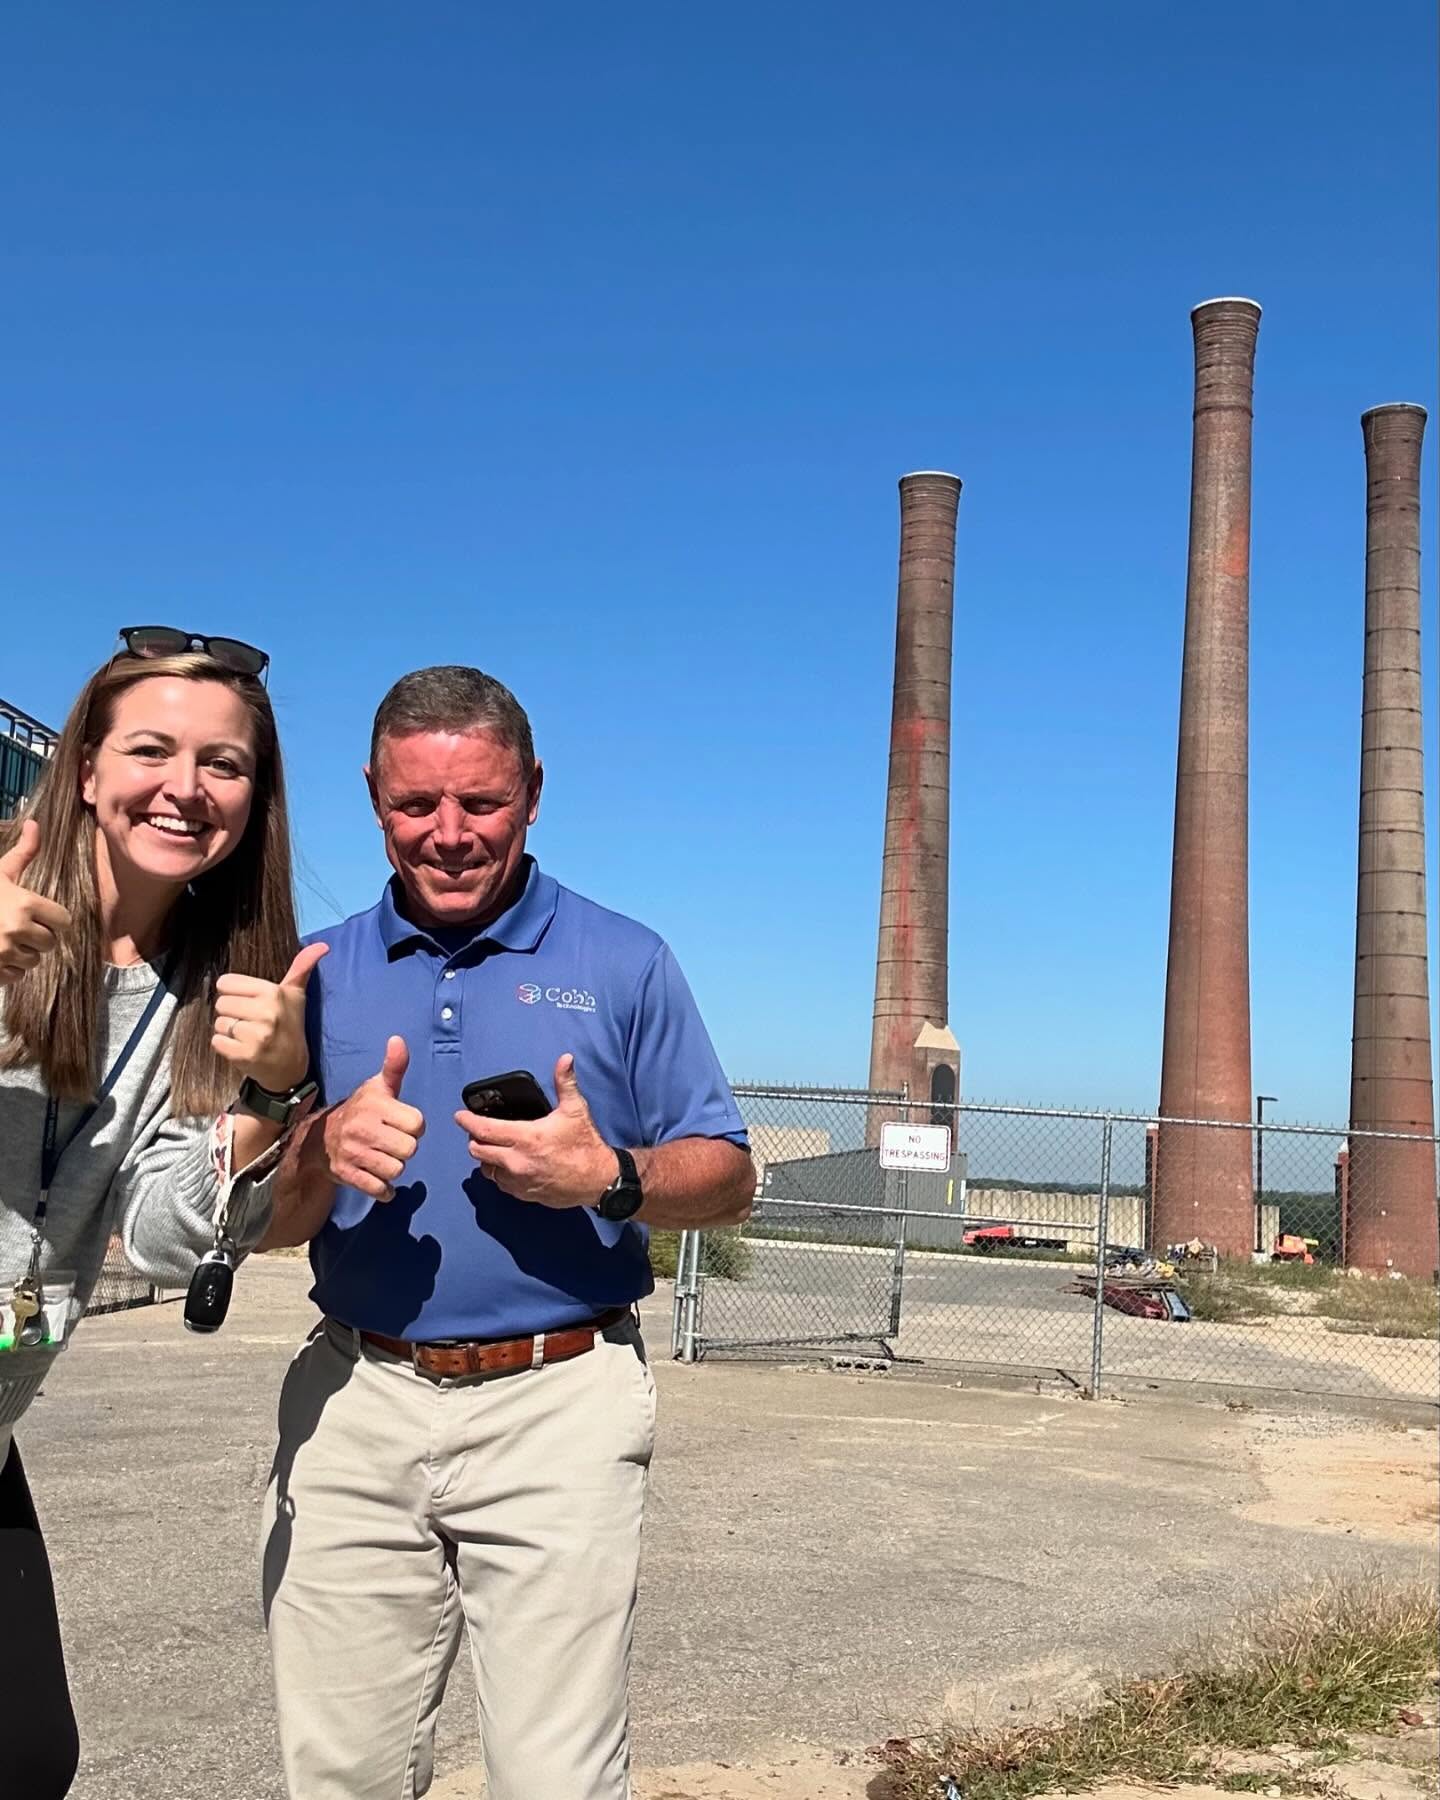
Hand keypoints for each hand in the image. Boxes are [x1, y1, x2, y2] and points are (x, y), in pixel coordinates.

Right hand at [0, 821, 72, 986]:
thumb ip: (23, 853)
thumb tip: (36, 824)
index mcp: (24, 904)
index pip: (63, 921)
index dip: (53, 918)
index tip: (40, 915)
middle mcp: (17, 930)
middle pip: (50, 943)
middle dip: (37, 936)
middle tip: (18, 926)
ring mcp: (4, 954)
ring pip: (34, 961)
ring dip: (23, 953)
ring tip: (4, 939)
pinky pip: (17, 976)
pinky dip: (9, 968)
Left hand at [213, 943, 328, 1090]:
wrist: (292, 1067)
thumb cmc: (289, 1025)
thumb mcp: (296, 995)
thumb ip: (301, 967)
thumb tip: (322, 945)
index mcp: (274, 992)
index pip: (226, 983)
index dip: (235, 993)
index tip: (251, 1003)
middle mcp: (266, 1012)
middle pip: (221, 1003)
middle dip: (233, 1013)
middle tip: (252, 1022)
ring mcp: (256, 1035)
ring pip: (219, 1023)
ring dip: (229, 1031)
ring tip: (248, 1036)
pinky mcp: (244, 1055)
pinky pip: (217, 1042)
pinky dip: (225, 1046)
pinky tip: (243, 1048)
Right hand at [321, 1036, 424, 1200]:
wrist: (319, 1138)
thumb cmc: (359, 1110)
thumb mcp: (377, 1087)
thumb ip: (394, 1066)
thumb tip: (398, 1039)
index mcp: (375, 1105)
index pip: (417, 1124)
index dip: (414, 1126)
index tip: (402, 1124)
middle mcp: (363, 1128)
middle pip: (410, 1149)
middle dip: (405, 1148)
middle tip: (392, 1142)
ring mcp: (354, 1153)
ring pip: (397, 1170)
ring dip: (395, 1168)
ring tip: (383, 1157)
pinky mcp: (347, 1175)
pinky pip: (380, 1189)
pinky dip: (384, 1189)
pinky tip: (378, 1177)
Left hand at [455, 1054, 616, 1209]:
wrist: (599, 1180)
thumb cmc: (586, 1145)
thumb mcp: (576, 1110)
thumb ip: (565, 1083)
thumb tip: (565, 1059)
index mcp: (526, 1137)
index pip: (484, 1130)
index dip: (467, 1121)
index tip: (459, 1116)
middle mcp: (517, 1161)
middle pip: (478, 1150)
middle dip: (475, 1138)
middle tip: (480, 1130)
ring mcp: (519, 1181)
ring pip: (486, 1169)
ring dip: (486, 1157)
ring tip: (494, 1148)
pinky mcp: (524, 1194)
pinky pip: (501, 1184)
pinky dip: (499, 1173)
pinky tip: (508, 1165)